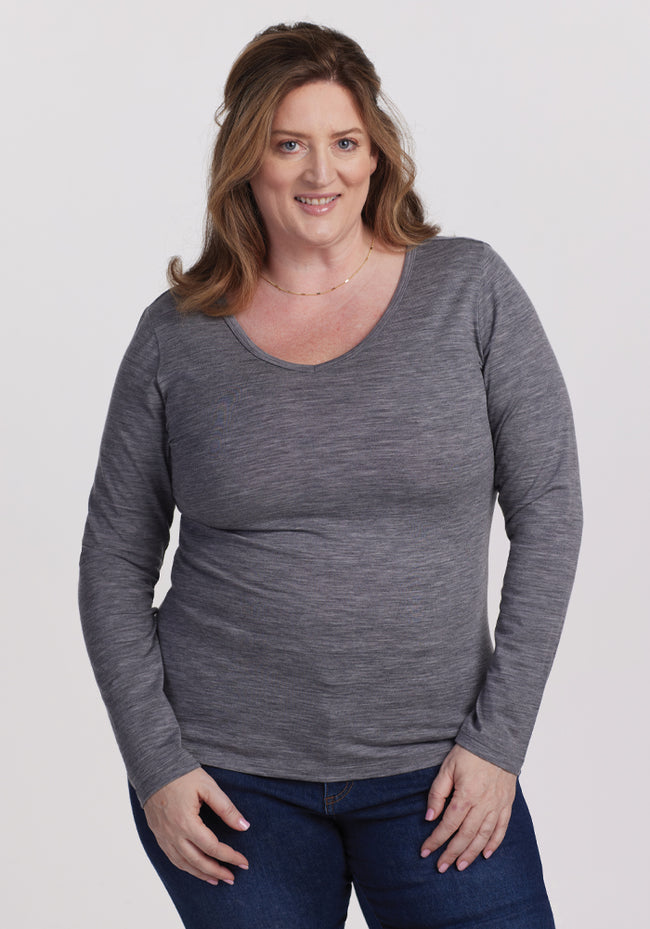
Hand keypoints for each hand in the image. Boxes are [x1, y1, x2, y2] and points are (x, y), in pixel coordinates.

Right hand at [143, 768, 250, 884]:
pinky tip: (195, 869)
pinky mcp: (158, 835)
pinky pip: (172, 858)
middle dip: (217, 871)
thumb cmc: (182, 775)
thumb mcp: (208, 787)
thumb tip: (244, 826)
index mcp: (187, 823)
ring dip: (201, 874)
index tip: (244, 863)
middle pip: (198, 862)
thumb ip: (226, 808)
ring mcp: (164, 836)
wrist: (153, 768)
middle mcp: (173, 834)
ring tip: (217, 880)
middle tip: (232, 878)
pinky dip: (186, 868)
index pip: (213, 847)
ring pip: (184, 864)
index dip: (230, 857)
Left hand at [420, 745, 515, 872]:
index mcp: (466, 795)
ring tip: (460, 865)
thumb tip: (429, 817)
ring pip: (483, 836)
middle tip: (441, 866)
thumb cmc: (469, 753)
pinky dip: (494, 843)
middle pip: (465, 835)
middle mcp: (483, 804)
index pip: (448, 824)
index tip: (425, 851)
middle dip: (451, 853)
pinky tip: (486, 854)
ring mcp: (497, 806)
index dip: (436, 840)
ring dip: (471, 853)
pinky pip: (501, 829)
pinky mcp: (507, 804)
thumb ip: (437, 793)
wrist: (497, 740)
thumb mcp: (447, 768)